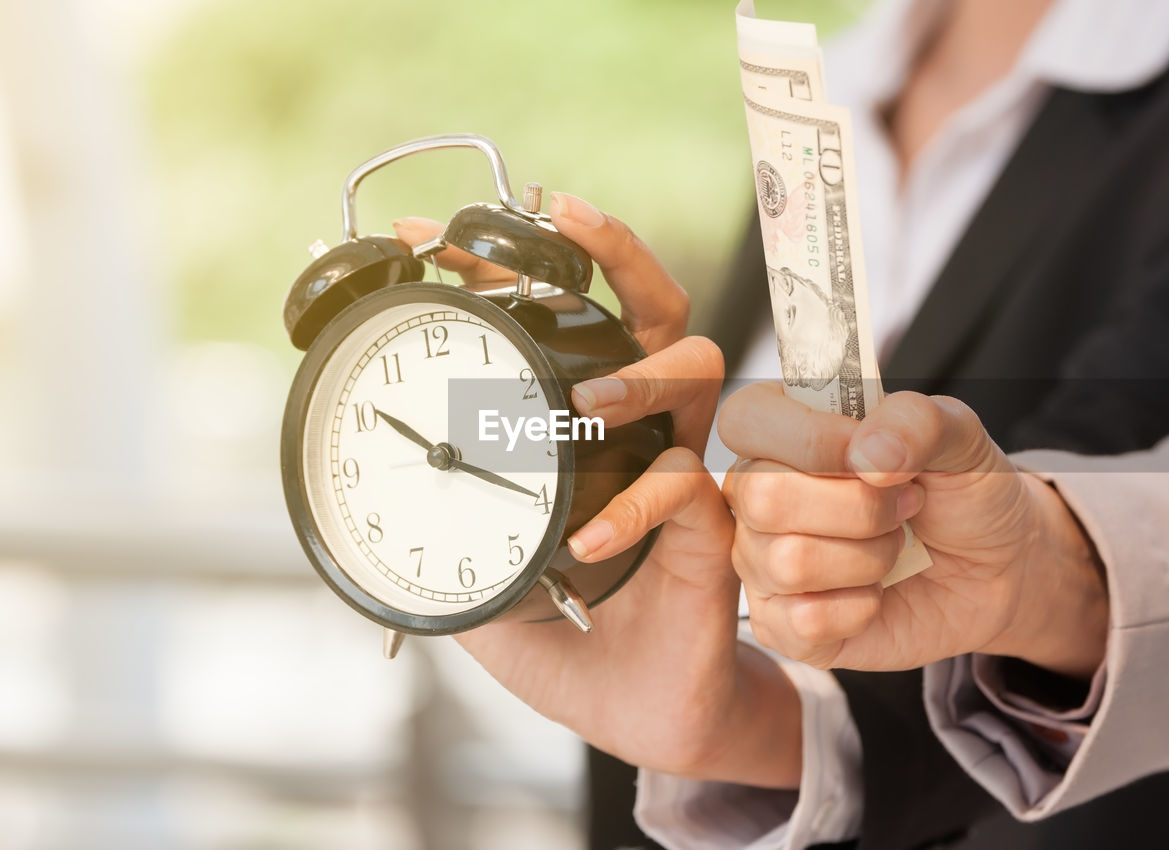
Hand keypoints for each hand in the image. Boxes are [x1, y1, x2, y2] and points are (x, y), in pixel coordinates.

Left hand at [395, 196, 801, 786]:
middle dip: (609, 250)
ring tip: (588, 398)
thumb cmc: (571, 639)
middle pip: (650, 307)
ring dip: (642, 369)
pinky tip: (588, 540)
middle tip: (551, 215)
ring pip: (695, 370)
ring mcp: (683, 468)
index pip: (563, 320)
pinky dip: (634, 507)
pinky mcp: (713, 529)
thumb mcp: (482, 579)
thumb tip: (362, 502)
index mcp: (587, 427)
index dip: (504, 267)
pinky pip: (687, 490)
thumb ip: (441, 533)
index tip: (425, 236)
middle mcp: (644, 429)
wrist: (640, 712)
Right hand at [720, 385, 1107, 678]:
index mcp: (779, 430)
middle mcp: (755, 494)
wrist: (994, 568)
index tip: (873, 454)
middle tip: (903, 505)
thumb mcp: (960, 435)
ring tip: (893, 547)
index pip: (745, 420)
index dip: (812, 439)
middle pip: (764, 498)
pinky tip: (877, 594)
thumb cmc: (961, 492)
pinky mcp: (781, 625)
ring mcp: (761, 562)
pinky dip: (861, 608)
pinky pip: (804, 621)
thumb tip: (866, 452)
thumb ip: (917, 420)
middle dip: (858, 508)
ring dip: (868, 558)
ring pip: (790, 562)